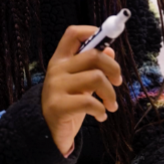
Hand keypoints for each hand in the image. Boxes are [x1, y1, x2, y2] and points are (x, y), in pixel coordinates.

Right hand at [41, 26, 122, 155]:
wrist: (45, 131)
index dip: (92, 32)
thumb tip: (110, 51)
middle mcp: (57, 69)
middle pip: (93, 55)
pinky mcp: (59, 106)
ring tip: (111, 105)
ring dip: (110, 94)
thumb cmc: (67, 102)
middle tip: (118, 82)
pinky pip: (89, 102)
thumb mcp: (80, 82)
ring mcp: (56, 87)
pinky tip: (101, 116)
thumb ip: (92, 66)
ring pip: (96, 78)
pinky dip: (102, 110)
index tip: (108, 44)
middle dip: (113, 68)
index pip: (73, 34)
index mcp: (61, 59)